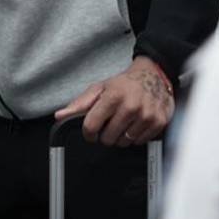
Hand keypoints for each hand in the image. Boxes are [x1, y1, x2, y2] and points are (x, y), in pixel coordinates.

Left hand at [54, 57, 173, 145]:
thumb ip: (79, 104)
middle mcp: (130, 106)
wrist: (153, 76)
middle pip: (107, 139)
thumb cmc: (124, 84)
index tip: (90, 132)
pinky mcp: (158, 122)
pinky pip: (139, 142)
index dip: (88, 133)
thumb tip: (60, 116)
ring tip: (123, 122)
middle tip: (110, 123)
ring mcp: (146, 115)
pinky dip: (135, 136)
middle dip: (105, 134)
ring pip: (123, 142)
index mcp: (112, 97)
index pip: (91, 126)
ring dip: (120, 136)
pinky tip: (135, 124)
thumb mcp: (99, 88)